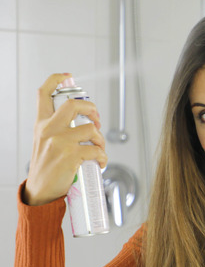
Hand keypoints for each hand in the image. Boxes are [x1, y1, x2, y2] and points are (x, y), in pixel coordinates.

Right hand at [24, 73, 105, 205]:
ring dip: (101, 139)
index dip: (56, 80)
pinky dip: (103, 157)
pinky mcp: (70, 155)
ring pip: (91, 129)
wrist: (40, 190)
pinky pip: (96, 150)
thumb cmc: (47, 167)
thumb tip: (83, 123)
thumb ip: (57, 129)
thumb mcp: (44, 142)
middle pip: (73, 104)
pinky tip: (99, 162)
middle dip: (92, 108)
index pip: (44, 94)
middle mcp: (48, 129)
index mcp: (41, 124)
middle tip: (96, 120)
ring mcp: (59, 141)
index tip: (68, 77)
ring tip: (98, 149)